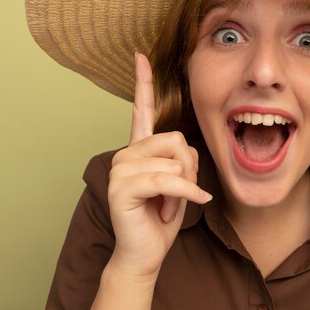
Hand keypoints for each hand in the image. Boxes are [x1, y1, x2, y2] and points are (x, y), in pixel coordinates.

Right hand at [106, 53, 211, 280]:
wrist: (146, 253)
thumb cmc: (163, 216)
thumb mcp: (181, 181)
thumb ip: (182, 158)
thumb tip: (184, 150)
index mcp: (140, 148)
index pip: (142, 109)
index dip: (143, 82)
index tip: (141, 56)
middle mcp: (127, 153)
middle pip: (176, 140)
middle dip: (188, 171)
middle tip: (176, 196)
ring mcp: (120, 168)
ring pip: (174, 160)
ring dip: (182, 189)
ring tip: (167, 207)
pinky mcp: (120, 187)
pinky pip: (166, 180)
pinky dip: (180, 196)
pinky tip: (173, 212)